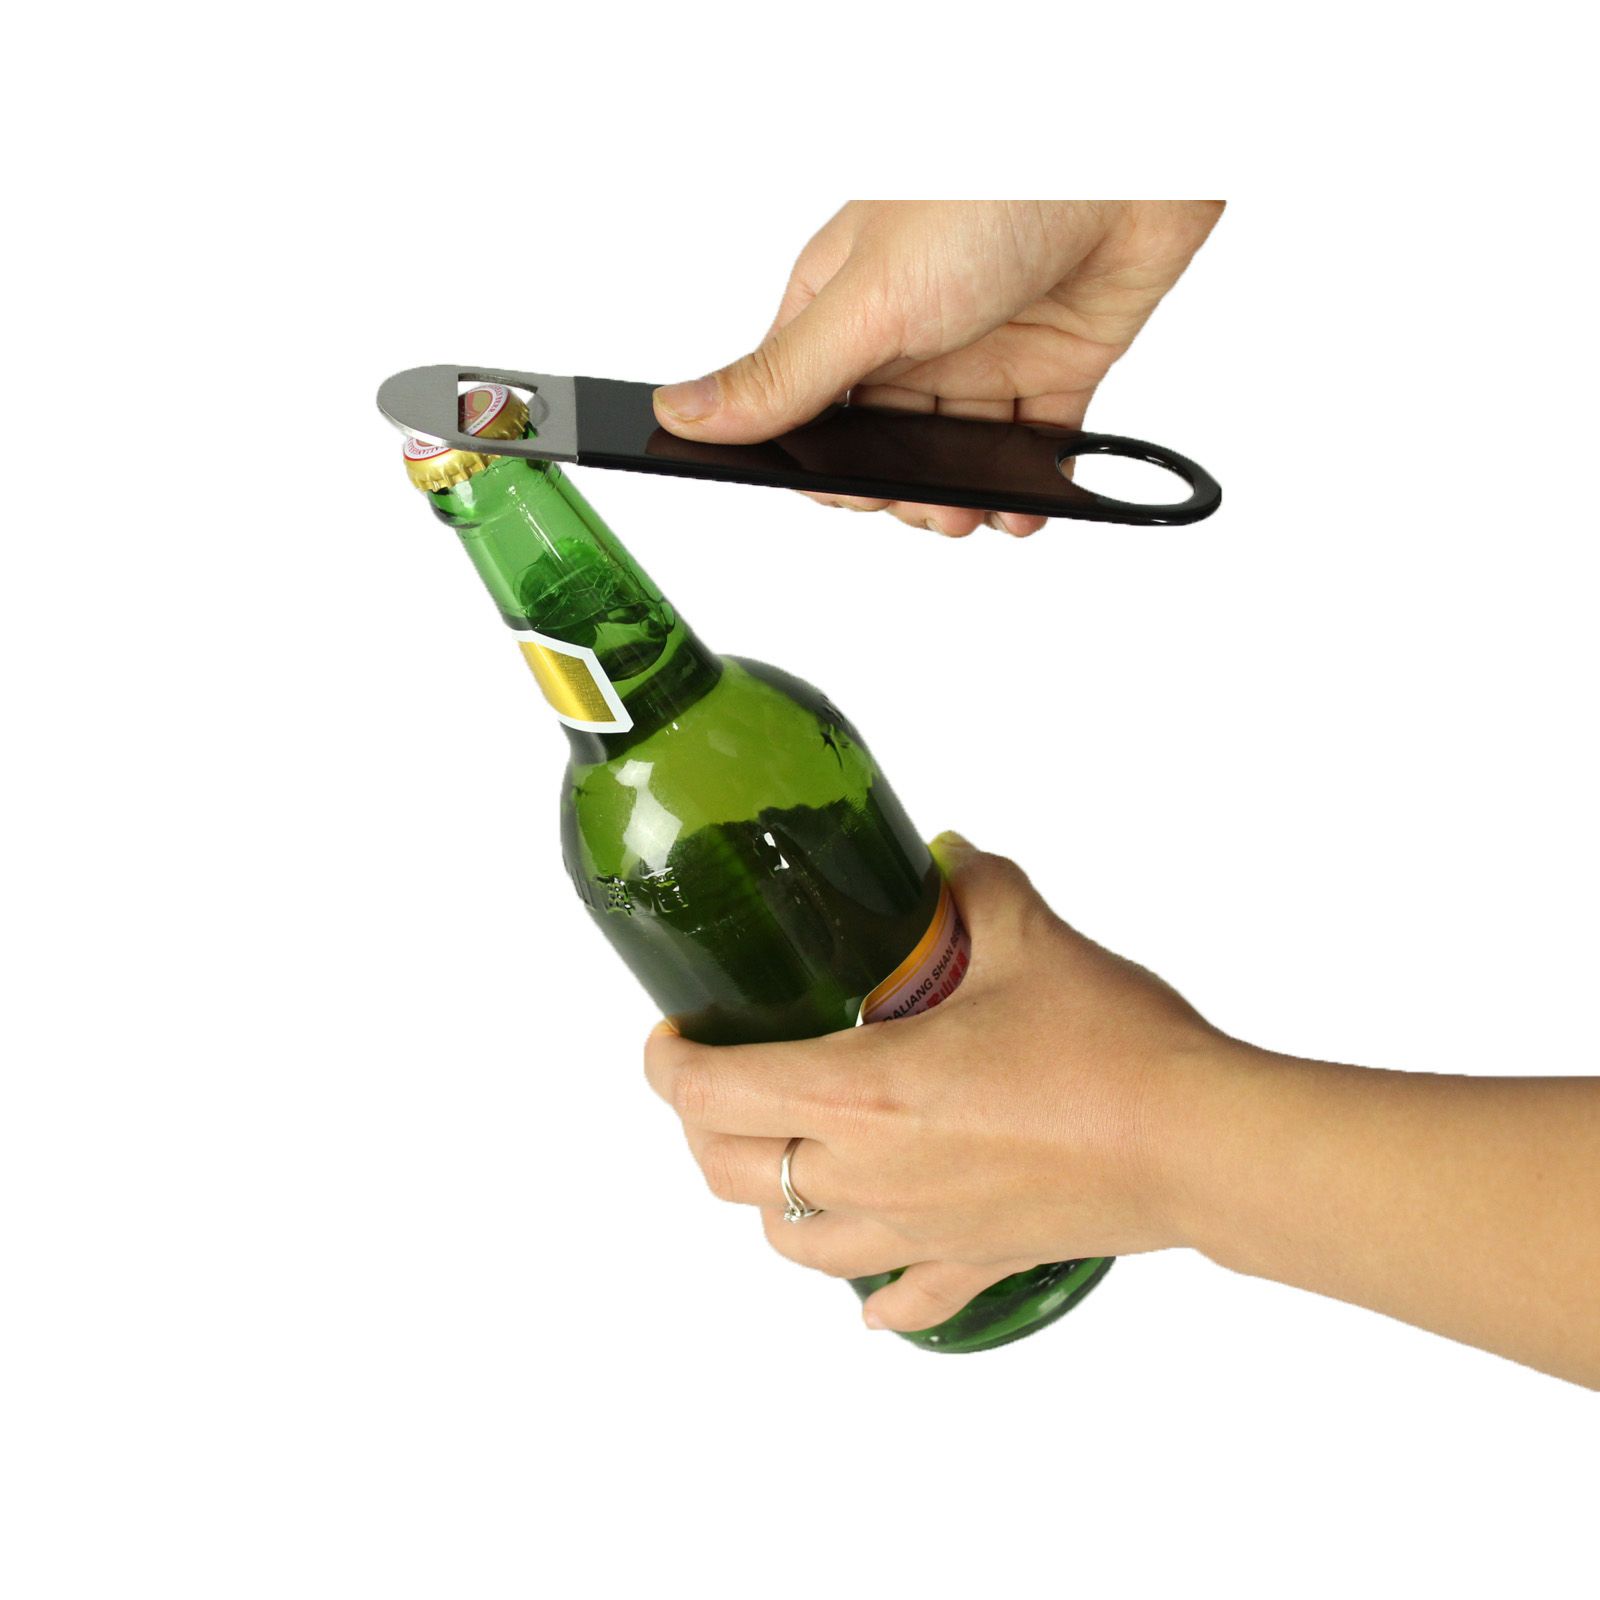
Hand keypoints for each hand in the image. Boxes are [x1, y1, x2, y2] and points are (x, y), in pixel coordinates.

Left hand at [643, 833, 1224, 1333]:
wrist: (1199, 1143)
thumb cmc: (1111, 1046)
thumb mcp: (1032, 936)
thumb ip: (978, 887)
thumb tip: (949, 858)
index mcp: (862, 1091)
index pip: (710, 1094)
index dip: (667, 1065)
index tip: (669, 1035)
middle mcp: (871, 1174)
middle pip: (729, 1174)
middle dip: (702, 1125)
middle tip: (722, 1079)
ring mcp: (918, 1232)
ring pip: (792, 1244)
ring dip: (766, 1200)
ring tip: (783, 1156)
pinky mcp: (975, 1263)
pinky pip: (899, 1301)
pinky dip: (870, 1292)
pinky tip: (871, 1285)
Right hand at [653, 200, 1223, 536]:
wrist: (1132, 157)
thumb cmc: (989, 192)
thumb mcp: (866, 302)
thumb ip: (782, 376)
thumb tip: (683, 412)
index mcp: (843, 305)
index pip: (806, 410)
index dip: (822, 466)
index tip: (843, 492)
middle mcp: (908, 332)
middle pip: (881, 446)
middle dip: (894, 493)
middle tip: (920, 505)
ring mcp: (982, 351)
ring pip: (955, 458)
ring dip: (960, 499)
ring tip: (972, 511)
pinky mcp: (1054, 365)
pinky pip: (1030, 448)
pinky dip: (1025, 487)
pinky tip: (1023, 505)